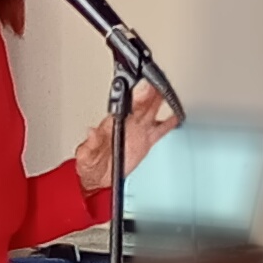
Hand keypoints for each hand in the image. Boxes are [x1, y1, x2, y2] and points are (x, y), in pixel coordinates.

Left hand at [71, 80, 179, 194]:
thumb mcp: (86, 154)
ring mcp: (137, 132)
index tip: (144, 89)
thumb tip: (90, 132)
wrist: (99, 178)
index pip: (126, 107)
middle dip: (151, 93)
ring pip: (152, 113)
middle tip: (160, 83)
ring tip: (169, 93)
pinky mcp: (145, 142)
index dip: (136, 97)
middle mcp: (126, 125)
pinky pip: (159, 130)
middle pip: (141, 105)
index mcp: (112, 124)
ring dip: (160, 102)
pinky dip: (168, 123)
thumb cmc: (91, 163)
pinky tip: (176, 116)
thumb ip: (90, 143)